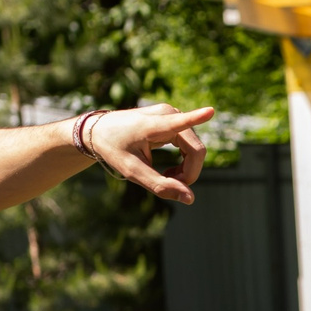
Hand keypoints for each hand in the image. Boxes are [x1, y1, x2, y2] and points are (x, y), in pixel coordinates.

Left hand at [85, 104, 214, 203]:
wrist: (99, 130)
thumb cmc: (113, 149)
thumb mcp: (133, 171)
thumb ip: (161, 186)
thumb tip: (191, 198)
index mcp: (154, 124)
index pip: (180, 122)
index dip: (197, 118)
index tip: (211, 111)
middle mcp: (168, 114)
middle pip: (196, 150)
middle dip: (189, 172)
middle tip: (171, 185)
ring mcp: (172, 114)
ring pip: (196, 149)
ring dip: (187, 168)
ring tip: (167, 176)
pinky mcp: (174, 119)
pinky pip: (191, 145)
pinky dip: (185, 161)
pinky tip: (171, 170)